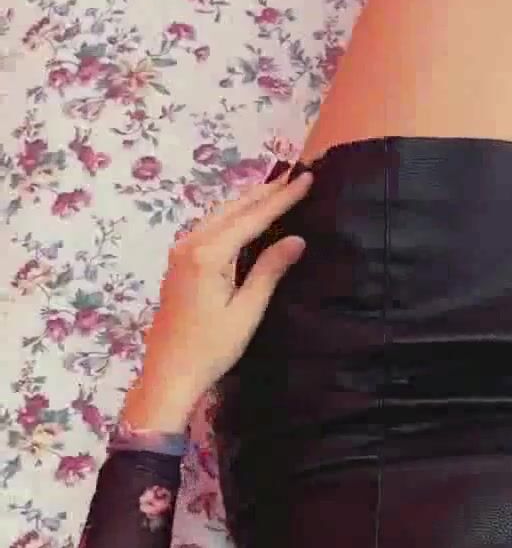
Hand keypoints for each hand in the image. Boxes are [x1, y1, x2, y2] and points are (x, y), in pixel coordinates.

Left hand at [121, 171, 313, 430]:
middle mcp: (191, 244)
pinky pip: (210, 227)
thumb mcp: (246, 311)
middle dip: (266, 191)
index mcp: (208, 254)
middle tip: (295, 174)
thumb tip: (296, 239)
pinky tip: (247, 215)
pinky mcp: (179, 262)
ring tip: (277, 188)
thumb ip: (269, 271)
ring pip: (220, 214)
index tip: (306, 178)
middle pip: (234, 208)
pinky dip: (233, 216)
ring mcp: (181, 251)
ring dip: (249, 201)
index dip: (282, 198)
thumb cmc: (211, 348)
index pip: (253, 217)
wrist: (169, 372)